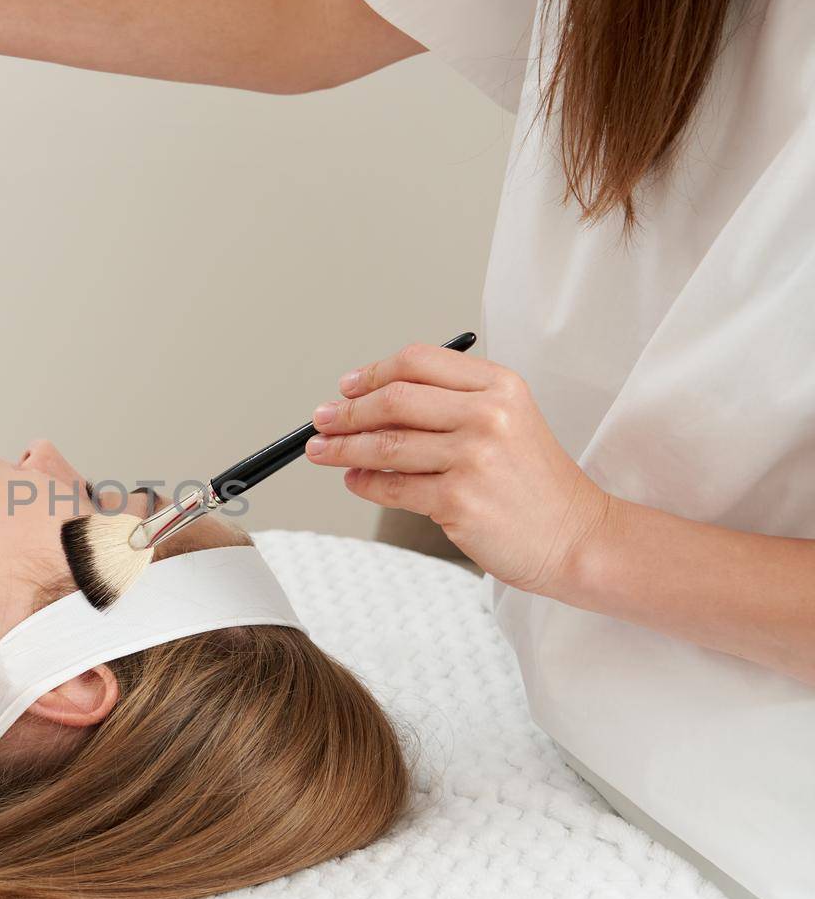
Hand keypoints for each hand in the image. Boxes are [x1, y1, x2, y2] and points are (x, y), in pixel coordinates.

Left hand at [303, 341, 613, 596]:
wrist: (576, 536)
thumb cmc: (535, 483)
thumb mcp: (509, 422)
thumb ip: (450, 405)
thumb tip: (370, 401)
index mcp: (499, 386)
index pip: (418, 362)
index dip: (373, 372)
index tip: (346, 386)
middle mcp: (488, 415)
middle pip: (394, 399)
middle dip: (347, 410)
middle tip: (321, 420)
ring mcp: (473, 458)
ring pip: (385, 444)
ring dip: (342, 447)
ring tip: (322, 450)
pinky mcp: (458, 501)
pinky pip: (391, 486)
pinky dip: (363, 482)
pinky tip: (353, 480)